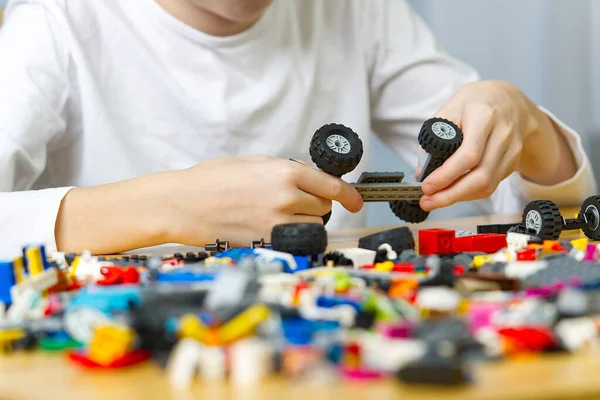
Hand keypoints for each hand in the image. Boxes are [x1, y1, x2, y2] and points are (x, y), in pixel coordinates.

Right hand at [56, 156, 362, 253]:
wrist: (182, 203)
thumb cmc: (211, 180)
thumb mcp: (253, 162)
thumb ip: (286, 170)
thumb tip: (310, 179)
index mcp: (284, 172)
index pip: (331, 186)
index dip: (349, 195)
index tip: (356, 201)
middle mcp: (285, 198)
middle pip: (323, 207)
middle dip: (315, 204)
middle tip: (294, 202)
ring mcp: (276, 223)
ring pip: (313, 226)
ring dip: (305, 221)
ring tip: (279, 215)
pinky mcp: (266, 243)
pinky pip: (295, 241)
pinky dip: (292, 236)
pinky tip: (273, 228)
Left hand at [417, 80, 576, 211]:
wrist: (507, 99)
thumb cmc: (473, 104)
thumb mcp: (448, 111)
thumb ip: (433, 139)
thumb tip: (422, 172)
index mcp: (484, 116)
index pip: (468, 154)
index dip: (446, 175)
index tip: (427, 186)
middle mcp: (503, 134)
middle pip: (481, 176)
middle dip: (451, 195)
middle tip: (428, 202)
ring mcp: (512, 150)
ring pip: (487, 185)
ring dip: (458, 198)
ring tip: (435, 200)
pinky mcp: (513, 162)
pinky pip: (491, 184)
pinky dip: (470, 193)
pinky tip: (454, 192)